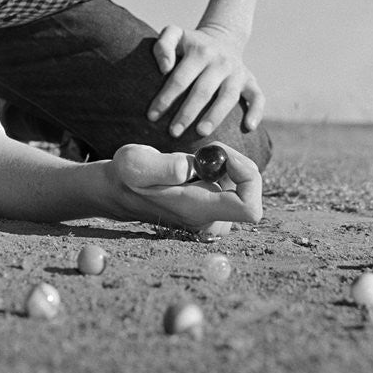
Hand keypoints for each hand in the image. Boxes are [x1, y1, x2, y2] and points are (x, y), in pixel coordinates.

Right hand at [108, 142, 261, 232]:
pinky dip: (223, 172)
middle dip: (233, 162)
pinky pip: (234, 187)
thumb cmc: (127, 175)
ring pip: (243, 187)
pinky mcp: (213, 211)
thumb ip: (161, 166)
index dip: (248, 178)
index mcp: (197, 211)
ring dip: (226, 166)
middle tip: (203, 151)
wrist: (121, 190)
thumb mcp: (135, 163)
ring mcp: (213, 218)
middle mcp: (210, 221)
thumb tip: (189, 168)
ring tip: (193, 162)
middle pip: (250, 192)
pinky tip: (197, 170)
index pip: (249, 208)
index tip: (225, 157)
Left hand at [148, 24, 263, 136]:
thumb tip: (164, 68)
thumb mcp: (175, 34)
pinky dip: (256, 112)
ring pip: (228, 97)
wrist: (223, 37)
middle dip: (186, 113)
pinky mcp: (250, 81)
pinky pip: (257, 97)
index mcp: (199, 51)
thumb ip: (163, 45)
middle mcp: (220, 62)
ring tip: (201, 132)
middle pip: (202, 90)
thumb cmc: (191, 43)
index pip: (180, 78)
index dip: (165, 98)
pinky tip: (248, 127)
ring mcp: (237, 72)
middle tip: (173, 132)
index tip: (152, 116)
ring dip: (215, 116)